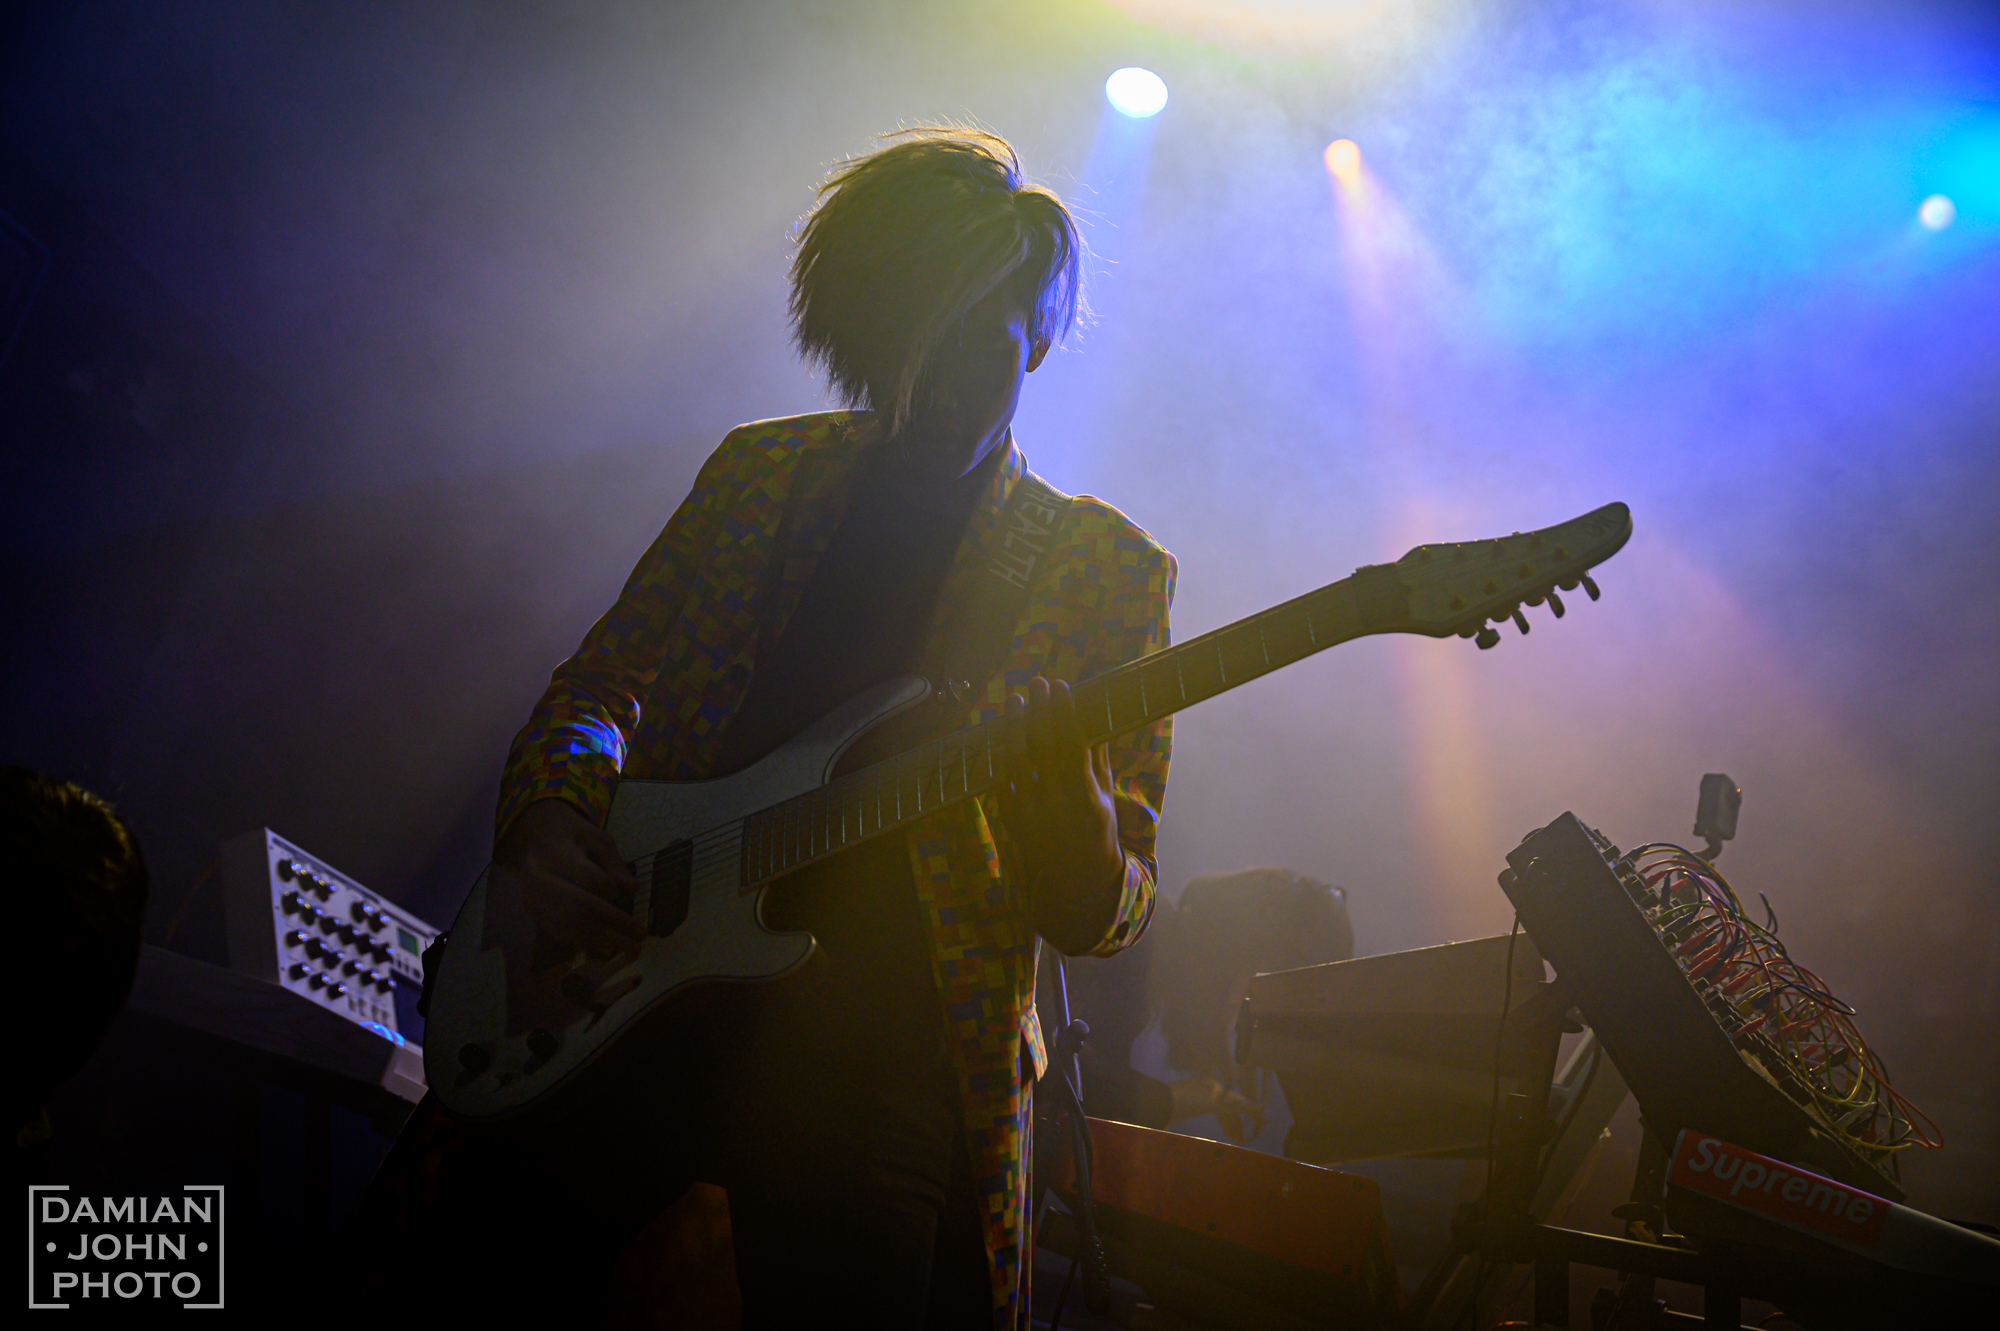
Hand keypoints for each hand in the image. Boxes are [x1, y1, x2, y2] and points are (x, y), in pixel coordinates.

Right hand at [493, 799, 644, 955]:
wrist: (534, 838)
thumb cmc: (571, 836)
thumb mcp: (596, 838)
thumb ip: (615, 863)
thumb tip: (632, 889)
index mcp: (557, 853)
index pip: (591, 879)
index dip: (613, 892)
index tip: (630, 896)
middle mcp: (539, 878)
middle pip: (578, 908)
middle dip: (614, 924)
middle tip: (641, 937)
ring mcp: (532, 898)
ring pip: (567, 927)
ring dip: (602, 940)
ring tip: (629, 947)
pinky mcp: (532, 912)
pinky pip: (559, 932)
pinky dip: (586, 942)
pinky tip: (607, 946)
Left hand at [998, 677, 1124, 944]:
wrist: (1077, 878)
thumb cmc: (1098, 828)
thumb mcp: (1106, 794)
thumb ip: (1097, 755)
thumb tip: (1092, 712)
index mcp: (1087, 800)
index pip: (1073, 746)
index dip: (1065, 713)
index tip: (1062, 686)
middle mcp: (1057, 807)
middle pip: (1043, 748)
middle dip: (1039, 710)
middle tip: (1037, 681)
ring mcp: (1030, 815)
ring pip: (1017, 761)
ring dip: (1014, 726)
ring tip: (1016, 699)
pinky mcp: (1012, 821)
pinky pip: (1002, 781)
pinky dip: (1002, 754)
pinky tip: (1004, 732)